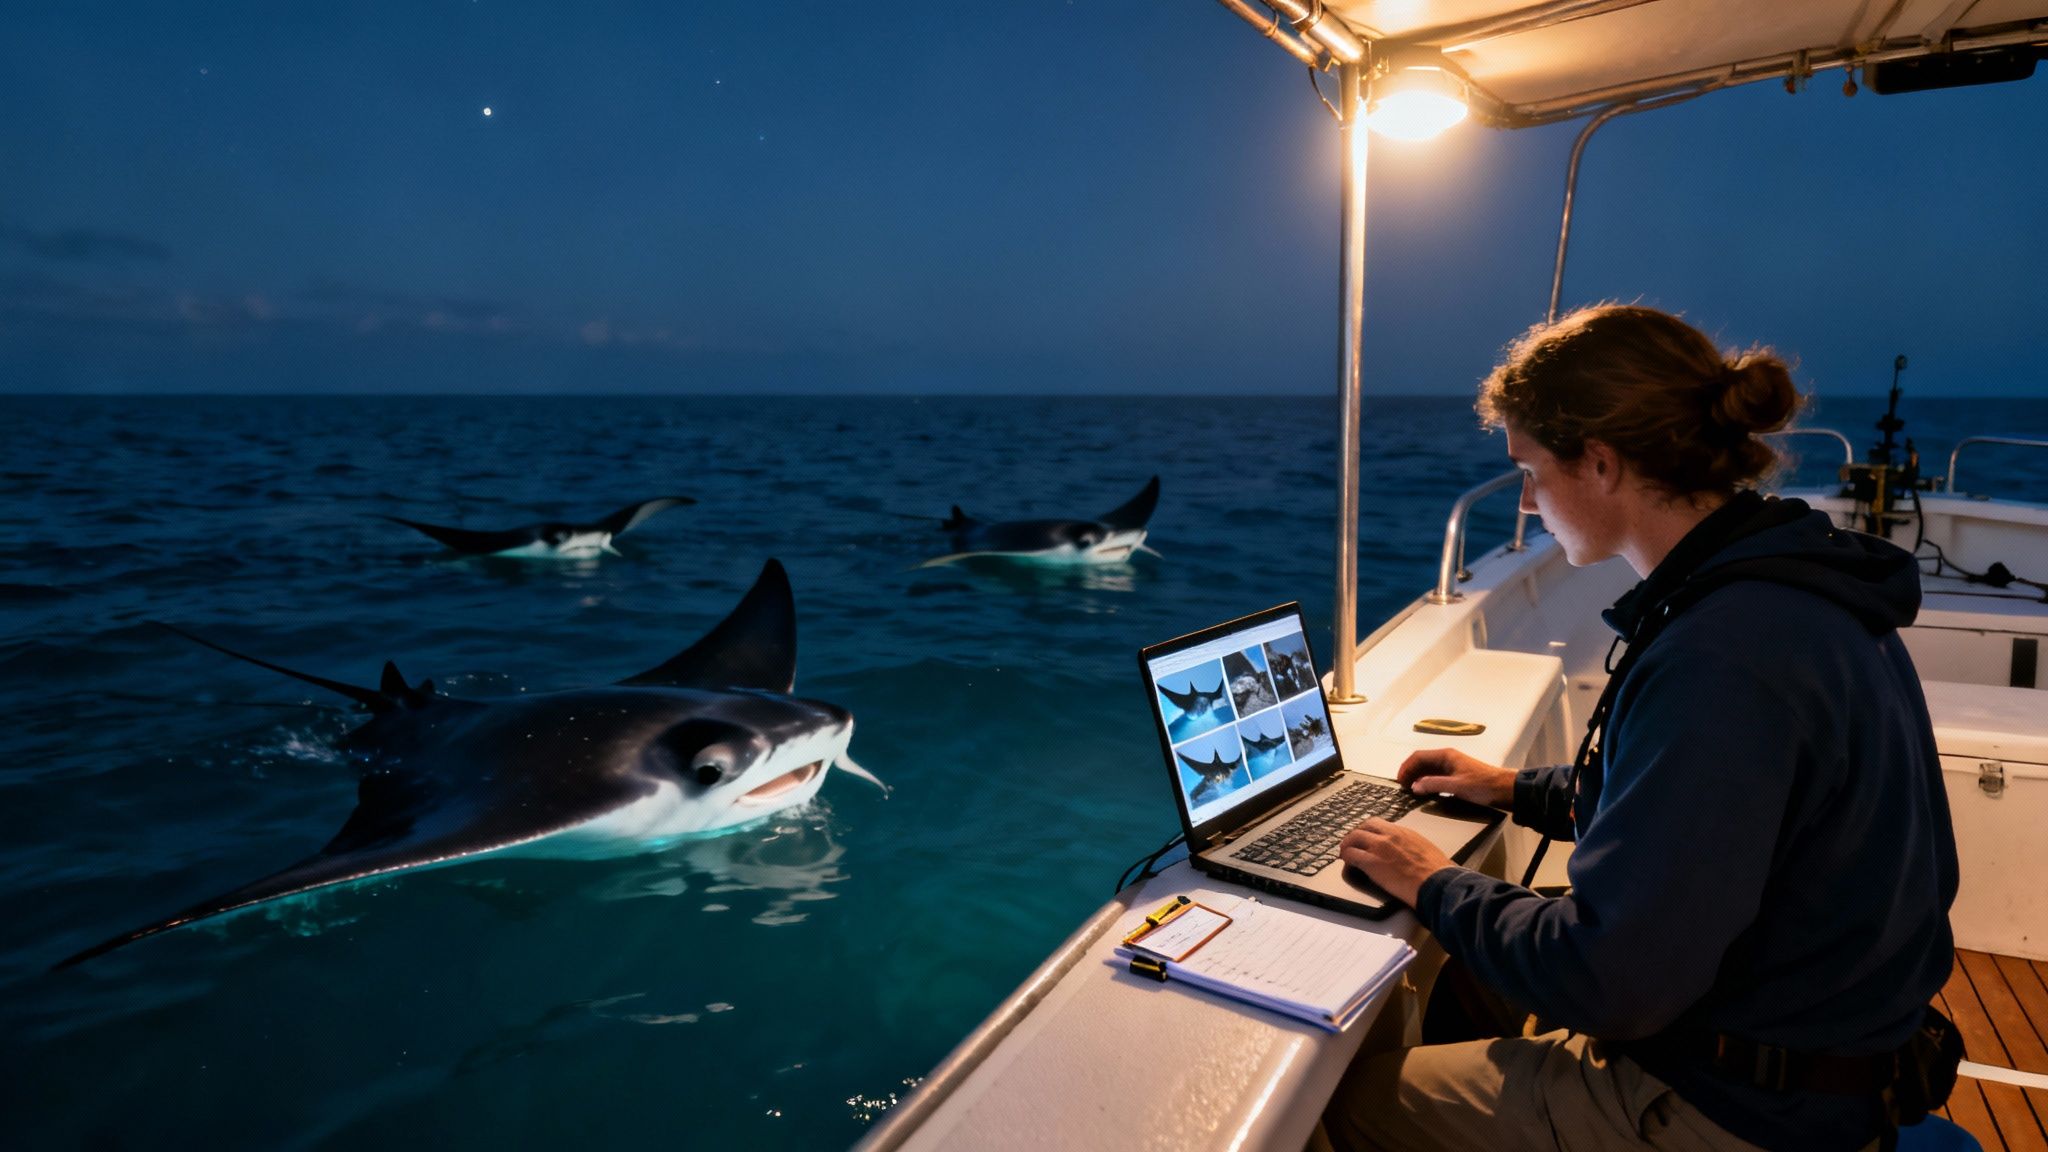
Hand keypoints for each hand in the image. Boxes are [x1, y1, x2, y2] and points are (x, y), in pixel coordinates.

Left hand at [1339, 819, 1454, 907]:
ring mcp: (1379, 847)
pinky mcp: (1372, 862)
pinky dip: (1346, 857)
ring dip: (1347, 845)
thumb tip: (1409, 852)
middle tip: (1352, 843)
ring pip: (1354, 838)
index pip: (1378, 823)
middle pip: (1363, 827)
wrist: (1436, 883)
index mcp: (1403, 832)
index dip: (1368, 830)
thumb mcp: (1425, 849)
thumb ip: (1412, 845)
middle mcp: (1390, 835)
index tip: (1366, 837)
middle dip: (1355, 834)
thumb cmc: (1437, 871)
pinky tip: (1347, 863)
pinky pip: (1351, 855)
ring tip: (1345, 853)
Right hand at [1397, 747, 1514, 808]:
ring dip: (1418, 778)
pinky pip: (1437, 776)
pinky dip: (1428, 783)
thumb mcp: (1456, 786)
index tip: (1399, 781)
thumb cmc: (1483, 785)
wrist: (1505, 789)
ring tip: (1412, 791)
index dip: (1406, 768)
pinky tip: (1427, 792)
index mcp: (1446, 756)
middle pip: (1422, 762)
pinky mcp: (1458, 775)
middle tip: (1403, 787)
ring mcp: (1453, 766)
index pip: (1418, 757)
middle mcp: (1448, 758)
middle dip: (1410, 773)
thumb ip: (1433, 785)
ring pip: (1429, 769)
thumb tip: (1415, 786)